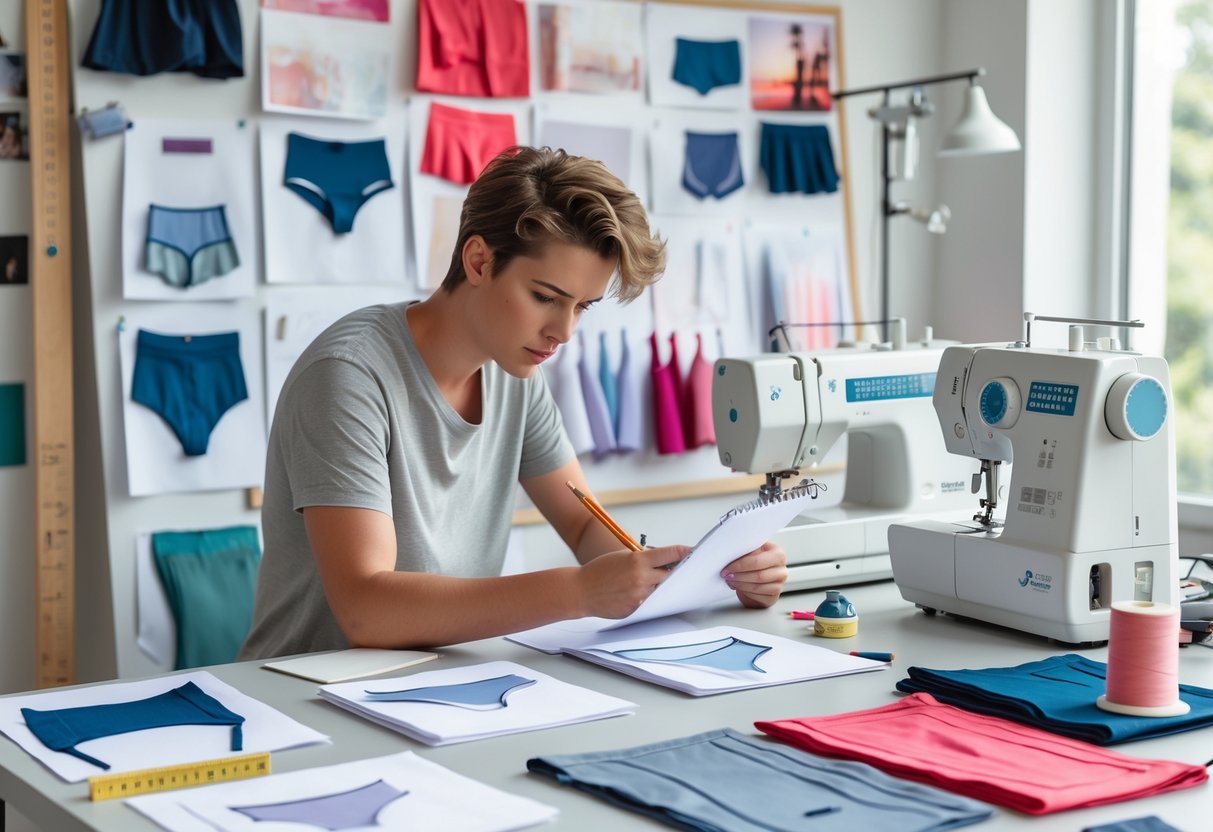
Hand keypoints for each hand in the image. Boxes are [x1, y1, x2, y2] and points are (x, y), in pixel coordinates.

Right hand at [574, 545, 689, 618]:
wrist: (581, 591)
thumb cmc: (599, 571)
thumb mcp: (622, 557)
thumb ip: (642, 559)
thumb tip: (662, 562)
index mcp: (638, 561)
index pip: (670, 554)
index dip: (684, 552)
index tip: (692, 552)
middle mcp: (641, 578)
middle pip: (671, 575)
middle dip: (674, 571)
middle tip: (678, 569)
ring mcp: (639, 596)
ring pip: (661, 591)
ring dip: (660, 586)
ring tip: (653, 582)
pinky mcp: (636, 609)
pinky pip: (649, 602)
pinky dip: (648, 597)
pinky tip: (638, 593)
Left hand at [720, 541, 787, 608]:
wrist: (757, 577)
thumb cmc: (754, 563)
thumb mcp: (752, 551)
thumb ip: (746, 550)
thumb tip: (731, 551)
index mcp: (778, 554)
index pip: (758, 561)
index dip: (740, 565)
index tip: (728, 567)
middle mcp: (781, 570)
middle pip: (759, 576)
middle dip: (739, 576)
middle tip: (727, 575)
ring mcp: (779, 585)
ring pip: (757, 587)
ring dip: (740, 584)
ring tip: (731, 580)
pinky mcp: (773, 597)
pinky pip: (757, 596)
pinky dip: (745, 592)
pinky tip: (739, 587)